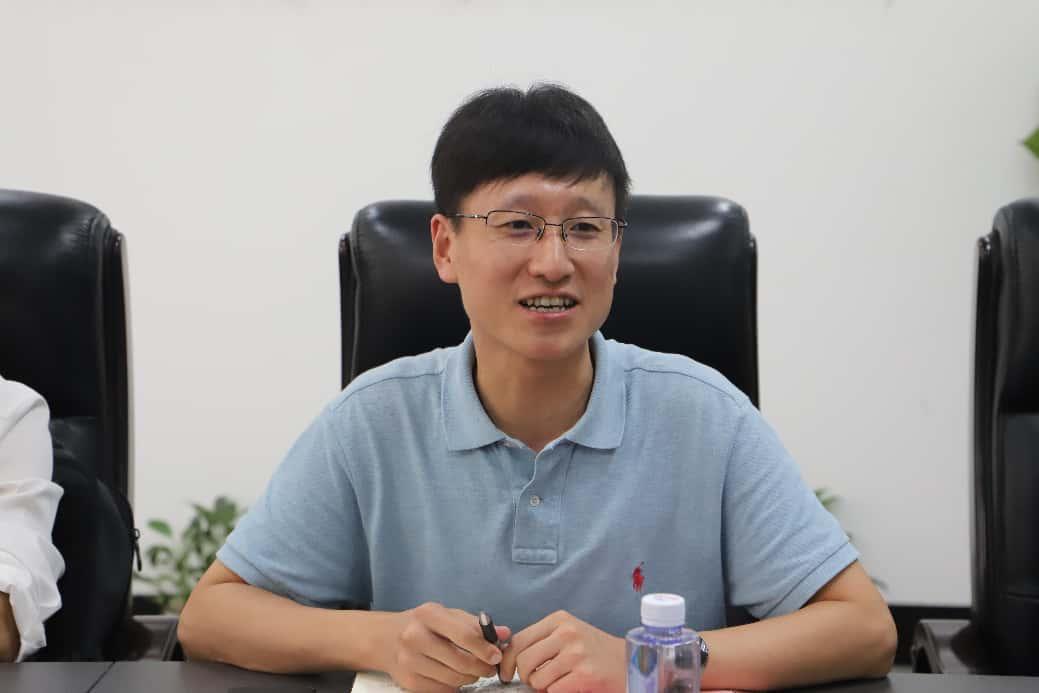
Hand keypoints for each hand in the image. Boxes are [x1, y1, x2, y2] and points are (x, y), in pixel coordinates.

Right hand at [384, 602, 510, 692]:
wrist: (385, 638)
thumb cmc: (423, 624)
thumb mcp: (446, 615)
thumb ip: (475, 624)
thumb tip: (504, 634)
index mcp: (428, 614)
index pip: (464, 634)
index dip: (485, 648)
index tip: (496, 656)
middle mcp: (415, 636)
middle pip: (460, 661)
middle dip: (481, 667)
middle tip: (489, 668)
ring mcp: (409, 661)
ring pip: (453, 679)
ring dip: (470, 678)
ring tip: (474, 672)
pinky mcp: (408, 681)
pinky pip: (442, 690)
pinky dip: (455, 687)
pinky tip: (456, 677)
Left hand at [499, 611, 625, 692]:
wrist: (630, 662)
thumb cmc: (596, 651)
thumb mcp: (569, 635)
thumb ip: (543, 640)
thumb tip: (509, 657)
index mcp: (559, 620)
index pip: (518, 640)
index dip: (507, 661)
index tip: (506, 673)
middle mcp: (567, 633)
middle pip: (523, 661)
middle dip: (524, 677)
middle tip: (534, 682)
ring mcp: (576, 654)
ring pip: (536, 678)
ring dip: (542, 687)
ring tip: (556, 683)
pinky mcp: (585, 675)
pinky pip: (553, 690)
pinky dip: (556, 692)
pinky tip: (568, 687)